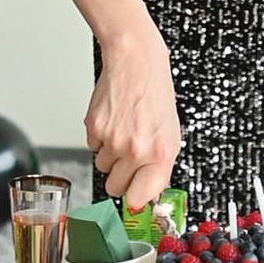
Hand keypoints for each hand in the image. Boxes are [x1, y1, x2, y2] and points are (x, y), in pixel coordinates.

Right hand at [86, 29, 179, 212]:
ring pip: (102, 167)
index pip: (139, 198)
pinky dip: (100, 139)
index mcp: (159, 155)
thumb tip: (147, 192)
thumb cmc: (156, 95)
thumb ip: (159, 166)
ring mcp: (113, 140)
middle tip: (128, 160)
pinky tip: (113, 122)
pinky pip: (92, 148)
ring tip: (123, 133)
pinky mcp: (94, 129)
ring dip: (110, 155)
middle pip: (116, 188)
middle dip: (121, 177)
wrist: (136, 64)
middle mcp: (136, 151)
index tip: (134, 196)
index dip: (135, 198)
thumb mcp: (171, 135)